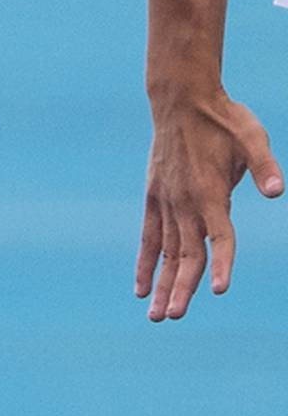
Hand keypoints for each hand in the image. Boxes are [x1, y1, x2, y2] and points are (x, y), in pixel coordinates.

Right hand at [136, 89, 282, 319]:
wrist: (180, 99)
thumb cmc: (223, 117)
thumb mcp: (252, 134)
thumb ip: (264, 164)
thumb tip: (277, 190)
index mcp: (210, 190)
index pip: (218, 235)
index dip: (222, 262)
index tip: (219, 289)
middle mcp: (185, 202)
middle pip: (186, 252)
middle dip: (181, 287)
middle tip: (175, 316)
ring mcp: (166, 201)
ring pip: (166, 252)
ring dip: (162, 284)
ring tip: (157, 316)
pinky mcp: (154, 197)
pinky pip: (149, 237)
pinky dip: (145, 263)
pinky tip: (141, 289)